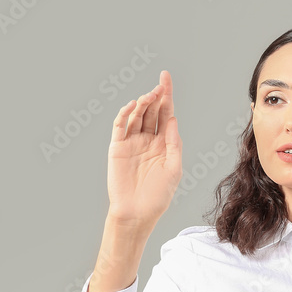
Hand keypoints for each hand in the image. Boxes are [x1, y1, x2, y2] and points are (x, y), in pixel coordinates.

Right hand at [106, 70, 181, 227]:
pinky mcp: (117, 147)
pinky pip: (120, 126)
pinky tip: (132, 106)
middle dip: (156, 96)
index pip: (166, 114)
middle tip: (159, 86)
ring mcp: (132, 143)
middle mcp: (148, 140)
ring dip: (142, 103)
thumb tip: (172, 119)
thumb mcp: (174, 169)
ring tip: (149, 96)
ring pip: (137, 115)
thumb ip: (174, 144)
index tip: (166, 78)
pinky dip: (124, 114)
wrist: (136, 213)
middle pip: (152, 111)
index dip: (167, 96)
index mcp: (164, 144)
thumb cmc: (158, 196)